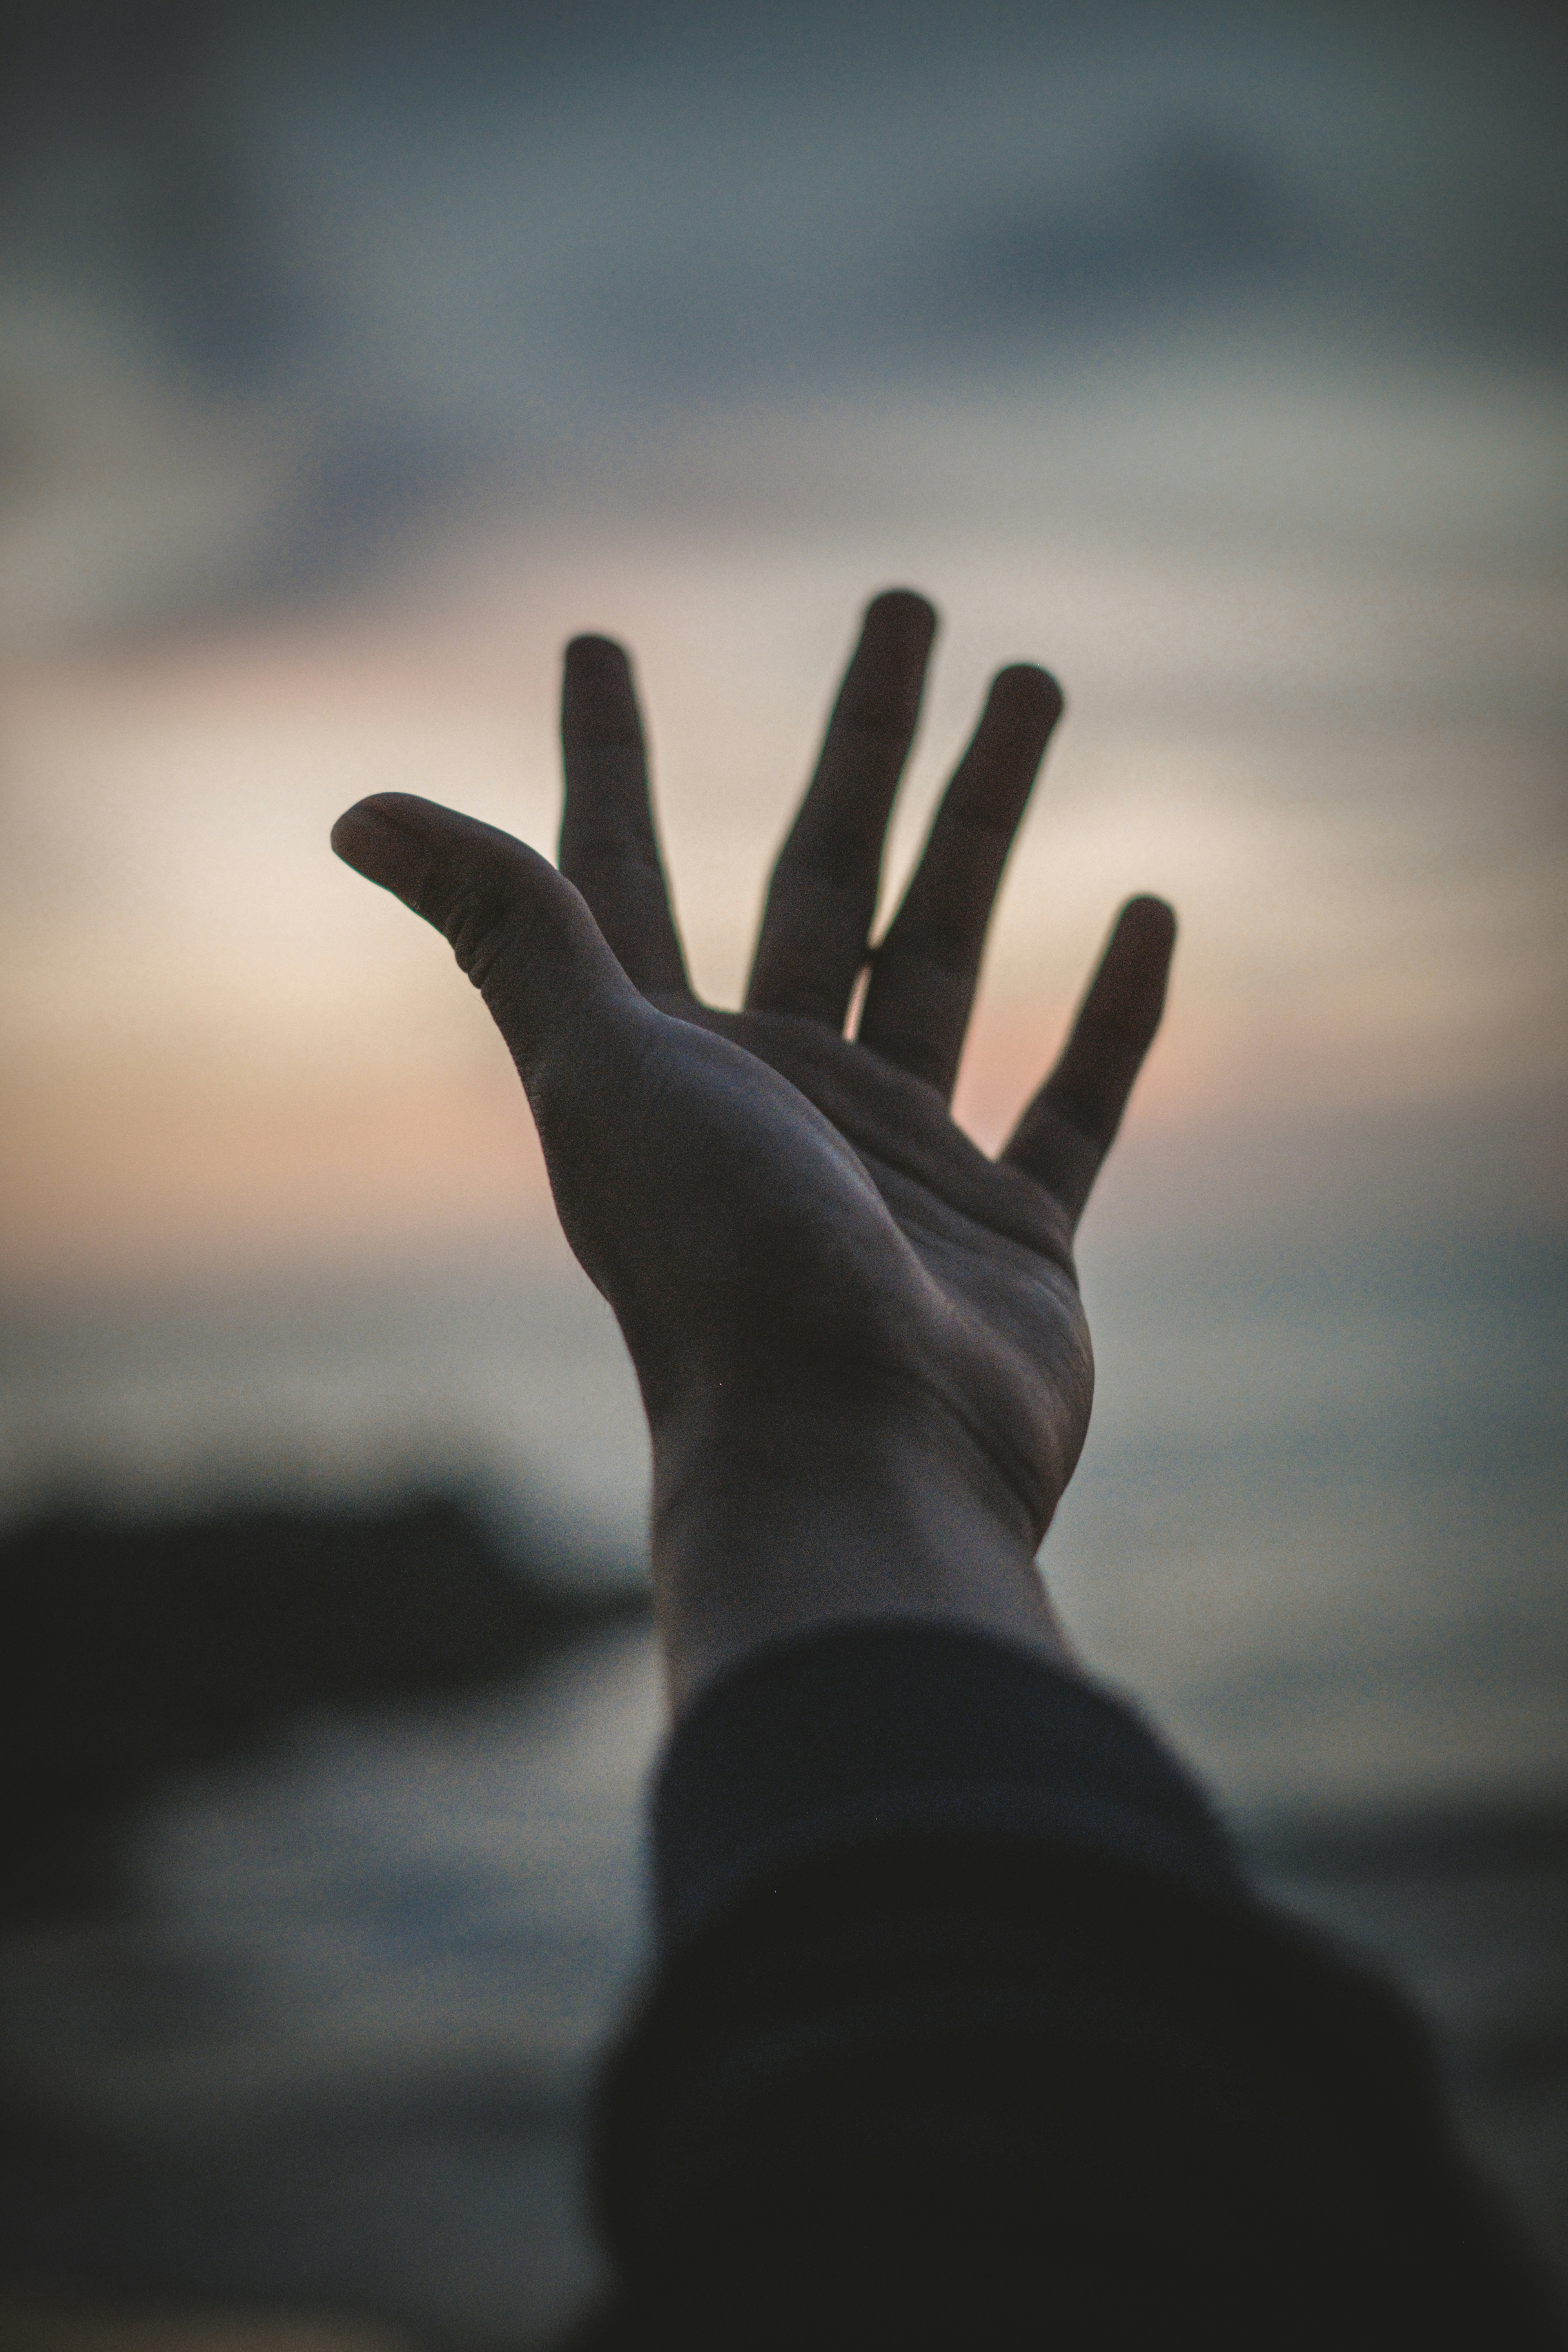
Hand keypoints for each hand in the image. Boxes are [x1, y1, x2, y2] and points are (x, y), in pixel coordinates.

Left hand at [332, 590, 1174, 1703]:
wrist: (856, 1459)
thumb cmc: (718, 1267)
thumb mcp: (604, 1072)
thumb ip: (512, 934)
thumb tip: (361, 810)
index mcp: (669, 1060)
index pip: (622, 871)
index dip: (602, 757)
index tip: (596, 642)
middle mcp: (781, 1096)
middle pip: (828, 876)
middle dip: (865, 740)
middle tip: (905, 605)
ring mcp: (903, 1163)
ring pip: (957, 951)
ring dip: (989, 822)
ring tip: (1035, 683)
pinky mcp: (1014, 1232)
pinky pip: (1077, 1099)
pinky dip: (1117, 1017)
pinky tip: (1152, 912)